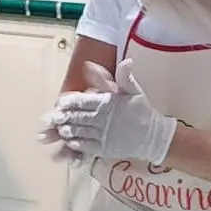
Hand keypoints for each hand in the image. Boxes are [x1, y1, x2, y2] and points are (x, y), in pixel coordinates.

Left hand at [51, 60, 174, 164]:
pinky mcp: (104, 149)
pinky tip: (71, 140)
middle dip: (63, 117)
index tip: (60, 102)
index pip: (81, 101)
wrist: (154, 137)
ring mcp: (103, 135)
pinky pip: (84, 146)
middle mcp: (103, 119)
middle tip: (55, 117)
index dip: (68, 102)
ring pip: (78, 131)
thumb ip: (124, 76)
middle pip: (76, 117)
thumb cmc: (142, 111)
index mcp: (108, 103)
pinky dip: (75, 142)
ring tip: (60, 128)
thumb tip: (125, 61)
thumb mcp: (133, 90)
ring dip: (66, 130)